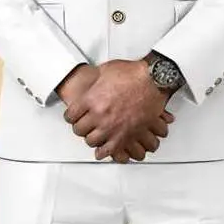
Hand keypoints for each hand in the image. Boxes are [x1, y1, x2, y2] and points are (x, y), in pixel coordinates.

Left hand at [59, 60, 174, 161]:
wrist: (153, 80)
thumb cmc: (134, 74)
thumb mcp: (106, 70)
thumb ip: (96, 80)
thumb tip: (94, 80)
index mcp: (91, 99)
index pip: (71, 115)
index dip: (72, 116)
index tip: (74, 117)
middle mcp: (99, 114)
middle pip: (79, 129)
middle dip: (81, 128)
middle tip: (83, 127)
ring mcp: (112, 126)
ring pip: (92, 141)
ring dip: (92, 139)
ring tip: (93, 136)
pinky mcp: (125, 135)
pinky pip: (109, 150)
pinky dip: (104, 152)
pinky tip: (102, 151)